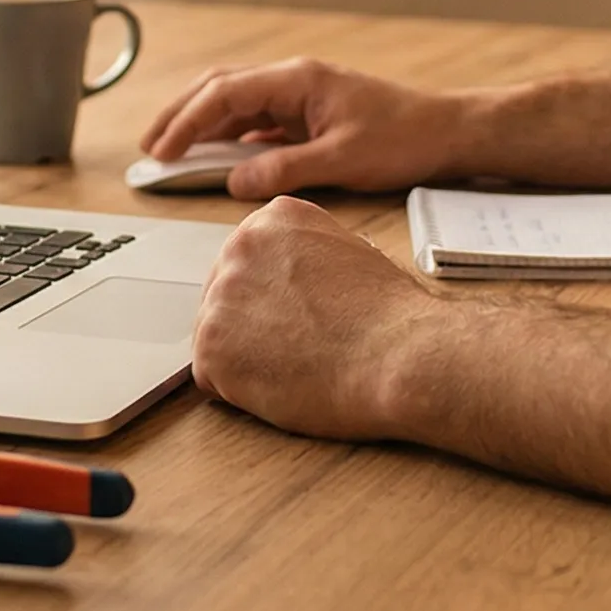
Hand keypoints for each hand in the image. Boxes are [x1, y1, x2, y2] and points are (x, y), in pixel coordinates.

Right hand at [139, 58, 477, 198]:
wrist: (446, 133)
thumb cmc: (403, 139)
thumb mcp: (341, 160)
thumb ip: (284, 169)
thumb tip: (234, 180)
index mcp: (298, 80)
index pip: (226, 94)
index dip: (187, 122)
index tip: (162, 151)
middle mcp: (293, 81)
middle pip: (221, 90)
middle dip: (181, 115)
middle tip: (150, 147)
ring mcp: (300, 97)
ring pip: (237, 105)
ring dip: (203, 125)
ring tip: (171, 152)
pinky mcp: (308, 115)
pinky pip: (258, 123)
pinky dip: (231, 138)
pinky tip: (218, 158)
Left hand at [191, 197, 444, 440]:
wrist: (400, 355)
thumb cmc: (390, 316)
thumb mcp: (348, 253)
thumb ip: (304, 258)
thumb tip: (287, 283)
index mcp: (273, 219)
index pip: (250, 265)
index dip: (274, 301)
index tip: (301, 318)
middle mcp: (238, 246)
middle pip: (226, 298)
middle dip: (254, 328)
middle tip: (300, 349)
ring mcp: (220, 294)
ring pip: (217, 338)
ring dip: (248, 360)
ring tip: (298, 366)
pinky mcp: (210, 345)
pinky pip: (210, 377)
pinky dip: (240, 391)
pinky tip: (282, 384)